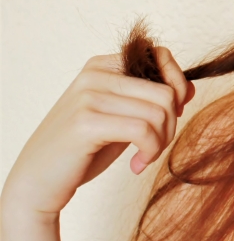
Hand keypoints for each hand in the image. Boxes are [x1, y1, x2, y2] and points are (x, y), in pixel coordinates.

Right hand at [1, 47, 194, 216]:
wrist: (35, 184)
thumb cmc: (83, 151)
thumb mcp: (121, 117)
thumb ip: (149, 100)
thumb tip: (189, 89)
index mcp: (103, 65)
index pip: (161, 56)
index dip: (177, 86)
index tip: (172, 115)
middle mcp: (95, 74)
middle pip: (166, 91)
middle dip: (171, 124)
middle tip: (154, 147)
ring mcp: (89, 96)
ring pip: (159, 111)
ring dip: (161, 141)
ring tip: (144, 157)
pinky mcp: (86, 122)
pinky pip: (143, 130)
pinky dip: (150, 151)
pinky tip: (136, 165)